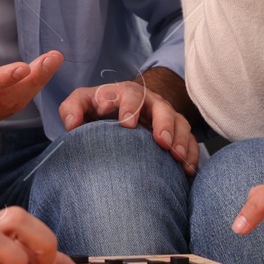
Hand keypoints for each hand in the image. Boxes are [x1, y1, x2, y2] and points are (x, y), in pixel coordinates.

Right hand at [0, 4, 61, 128]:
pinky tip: (42, 74)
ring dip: (35, 85)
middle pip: (3, 98)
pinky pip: (11, 108)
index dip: (2, 79)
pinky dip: (29, 92)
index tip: (24, 67)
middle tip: (52, 59)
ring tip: (52, 62)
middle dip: (31, 79)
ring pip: (11, 105)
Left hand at [59, 72, 198, 173]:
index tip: (127, 124)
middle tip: (162, 142)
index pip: (130, 94)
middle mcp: (150, 103)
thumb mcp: (83, 103)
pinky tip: (188, 170)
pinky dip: (192, 155)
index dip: (130, 107)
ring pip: (180, 123)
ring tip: (178, 158)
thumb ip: (71, 108)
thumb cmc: (99, 108)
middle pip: (162, 107)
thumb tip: (71, 123)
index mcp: (125, 93)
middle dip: (163, 123)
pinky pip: (191, 141)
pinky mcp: (176, 133)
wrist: (121, 112)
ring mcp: (166, 117)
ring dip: (181, 140)